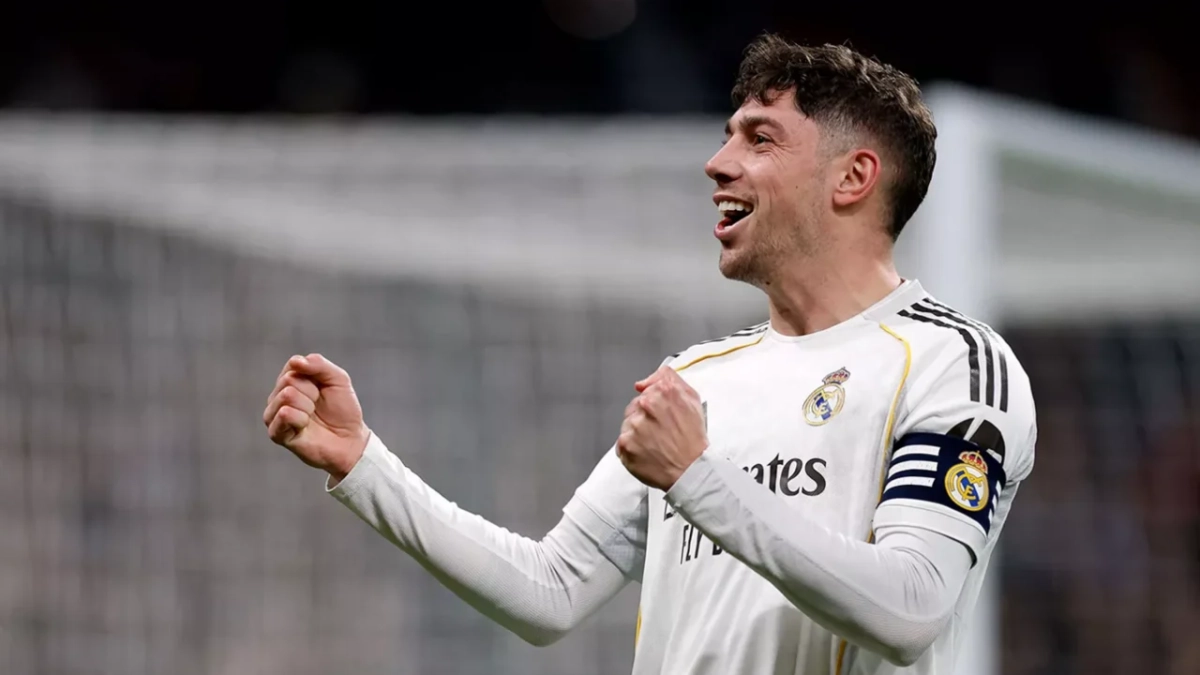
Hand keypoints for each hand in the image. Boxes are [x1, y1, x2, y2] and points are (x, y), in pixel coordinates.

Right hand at [263, 353, 370, 481]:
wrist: (350, 440)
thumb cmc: (343, 410)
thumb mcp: (338, 379)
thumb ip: (319, 364)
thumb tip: (295, 361)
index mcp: (291, 381)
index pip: (294, 364)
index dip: (316, 375)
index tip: (323, 389)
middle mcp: (278, 396)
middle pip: (290, 379)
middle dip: (312, 392)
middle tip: (318, 406)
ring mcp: (274, 414)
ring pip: (287, 395)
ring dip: (308, 406)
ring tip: (312, 416)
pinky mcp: (276, 433)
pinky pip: (285, 414)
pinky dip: (302, 419)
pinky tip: (305, 427)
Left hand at [616, 366, 707, 490]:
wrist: (691, 470)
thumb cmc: (692, 439)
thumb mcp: (691, 398)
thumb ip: (668, 379)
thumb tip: (643, 382)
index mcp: (663, 391)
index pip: (646, 390)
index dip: (654, 404)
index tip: (662, 415)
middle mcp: (647, 405)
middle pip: (635, 406)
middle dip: (645, 418)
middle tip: (661, 432)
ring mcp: (634, 425)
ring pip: (628, 424)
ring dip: (638, 433)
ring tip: (656, 443)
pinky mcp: (625, 444)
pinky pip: (622, 443)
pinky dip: (632, 448)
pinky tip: (647, 452)